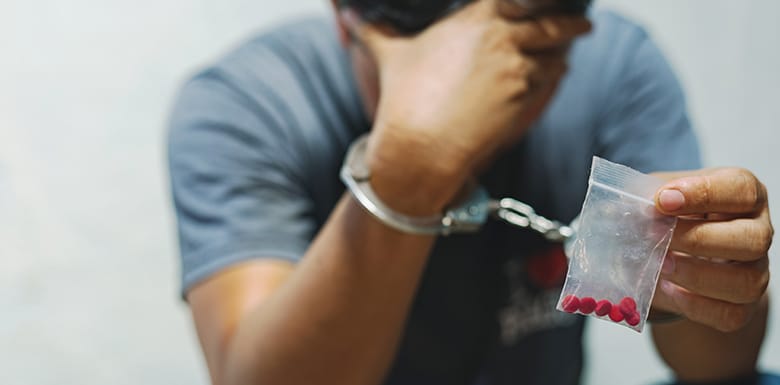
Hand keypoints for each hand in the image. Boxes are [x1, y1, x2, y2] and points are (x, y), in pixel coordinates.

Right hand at [341, 1, 590, 212]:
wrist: (421, 144)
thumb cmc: (405, 97)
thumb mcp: (389, 54)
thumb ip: (374, 29)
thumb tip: (350, 16)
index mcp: (476, 17)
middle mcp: (503, 36)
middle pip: (553, 19)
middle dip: (571, 20)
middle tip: (581, 21)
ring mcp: (518, 67)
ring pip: (557, 51)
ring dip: (563, 49)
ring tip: (568, 47)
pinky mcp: (524, 96)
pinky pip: (551, 78)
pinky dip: (555, 74)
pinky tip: (555, 72)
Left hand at [651, 168, 772, 331]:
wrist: (679, 249)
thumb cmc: (672, 214)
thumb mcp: (656, 195)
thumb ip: (641, 197)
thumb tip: (613, 210)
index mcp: (742, 193)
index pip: (739, 189)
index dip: (703, 194)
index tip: (663, 200)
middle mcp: (757, 230)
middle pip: (752, 239)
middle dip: (698, 239)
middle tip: (655, 236)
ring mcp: (755, 270)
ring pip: (746, 282)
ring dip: (697, 276)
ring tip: (660, 266)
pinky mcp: (743, 305)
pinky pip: (730, 314)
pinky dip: (696, 306)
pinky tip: (669, 290)